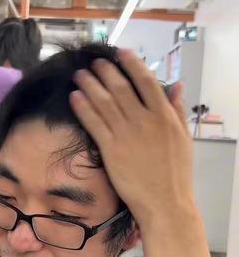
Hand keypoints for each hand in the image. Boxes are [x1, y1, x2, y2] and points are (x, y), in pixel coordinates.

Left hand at [69, 49, 194, 224]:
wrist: (165, 203)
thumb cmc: (176, 173)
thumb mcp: (183, 137)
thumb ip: (177, 109)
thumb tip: (176, 85)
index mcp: (164, 115)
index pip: (146, 81)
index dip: (132, 64)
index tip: (121, 53)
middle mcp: (144, 120)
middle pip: (121, 88)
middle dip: (105, 72)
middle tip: (94, 63)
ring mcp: (126, 134)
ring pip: (104, 102)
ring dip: (90, 85)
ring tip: (80, 74)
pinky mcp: (110, 149)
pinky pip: (94, 123)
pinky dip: (83, 107)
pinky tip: (75, 97)